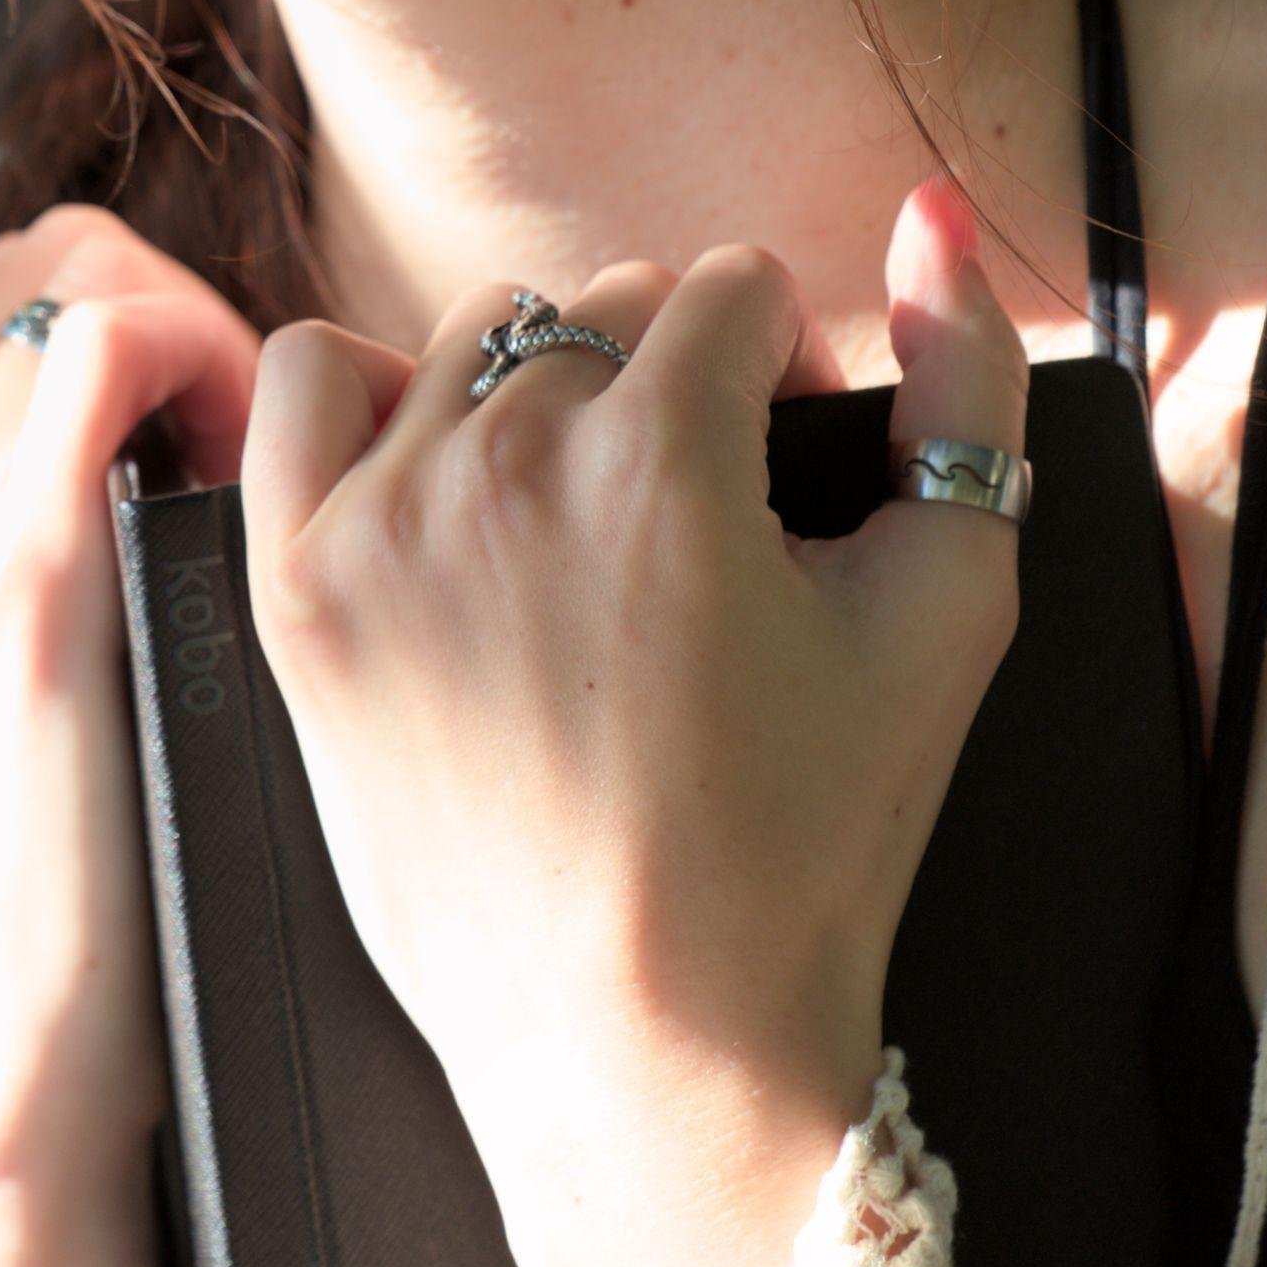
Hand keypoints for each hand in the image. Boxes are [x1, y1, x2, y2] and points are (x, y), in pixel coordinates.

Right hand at [0, 201, 259, 1217]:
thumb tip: (116, 368)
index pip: (3, 276)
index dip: (134, 323)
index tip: (203, 432)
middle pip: (57, 257)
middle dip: (174, 323)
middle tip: (246, 454)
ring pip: (101, 286)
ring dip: (212, 357)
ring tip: (256, 485)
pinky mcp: (4, 582)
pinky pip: (126, 343)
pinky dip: (222, 374)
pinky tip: (257, 481)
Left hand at [238, 175, 1025, 1266]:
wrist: (642, 1045)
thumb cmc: (806, 848)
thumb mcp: (950, 609)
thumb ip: (966, 387)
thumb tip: (929, 221)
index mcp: (663, 454)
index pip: (731, 292)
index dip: (781, 379)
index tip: (781, 480)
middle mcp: (506, 463)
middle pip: (608, 309)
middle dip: (670, 389)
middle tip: (694, 536)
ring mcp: (383, 522)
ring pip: (476, 339)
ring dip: (538, 397)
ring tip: (581, 533)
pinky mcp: (300, 587)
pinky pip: (305, 384)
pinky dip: (368, 400)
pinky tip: (437, 481)